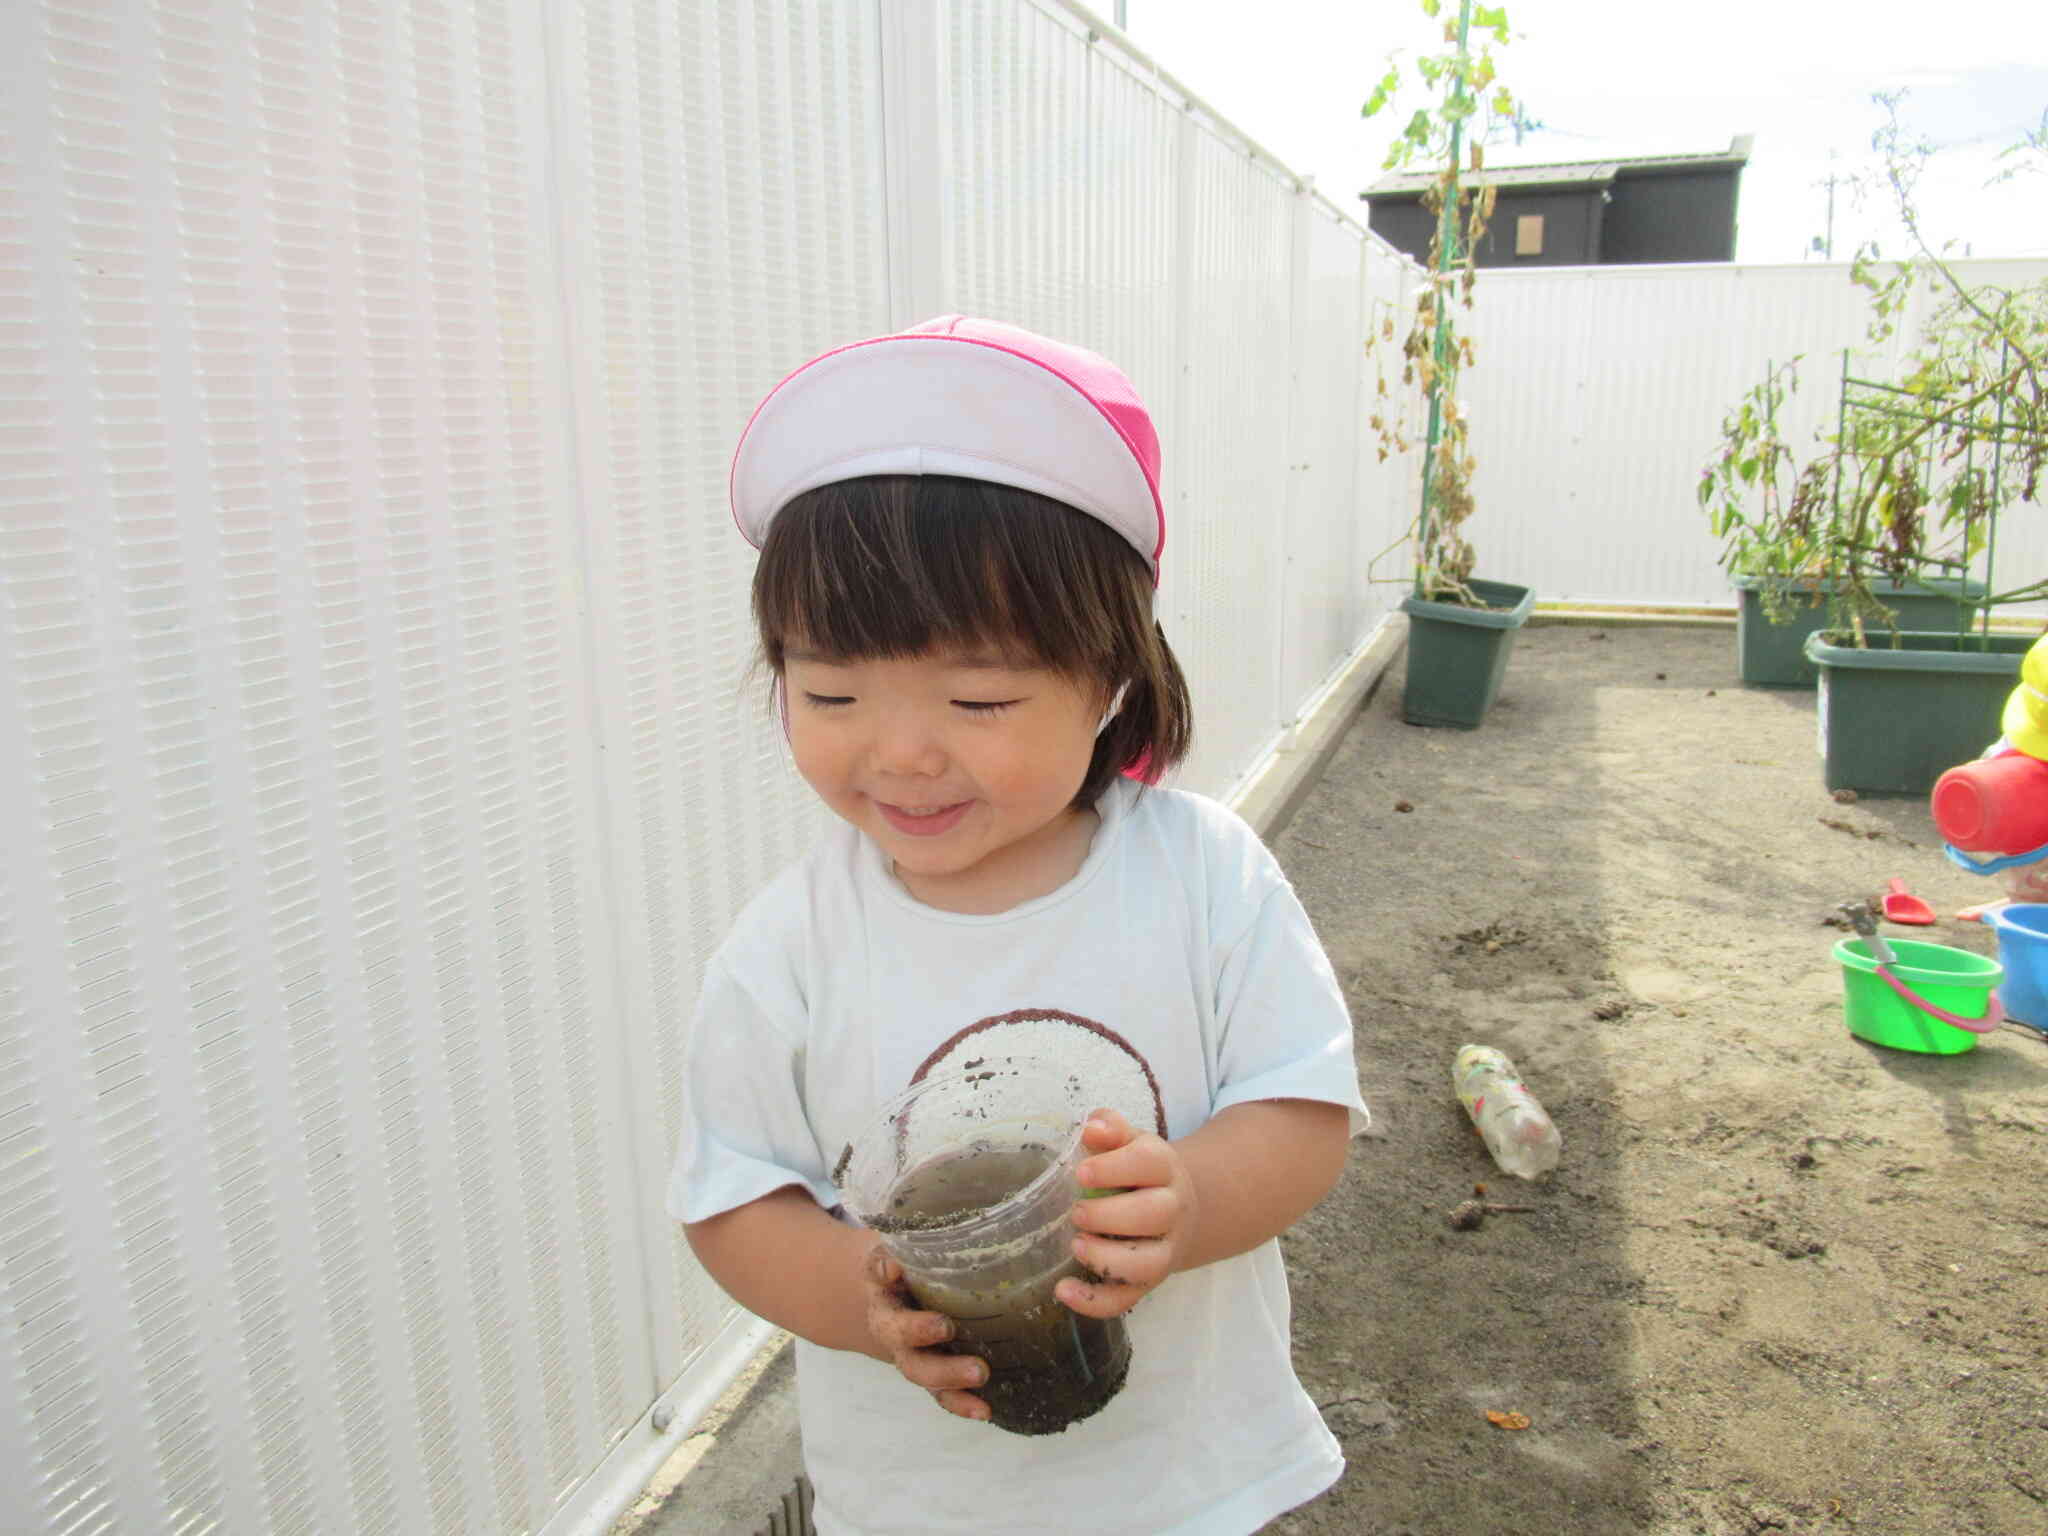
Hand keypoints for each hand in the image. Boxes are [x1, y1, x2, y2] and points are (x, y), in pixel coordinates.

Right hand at [861, 1243, 989, 1422]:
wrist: (886, 1297)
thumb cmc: (909, 1260)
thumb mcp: (908, 1238)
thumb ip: (922, 1229)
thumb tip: (948, 1202)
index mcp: (883, 1286)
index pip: (878, 1276)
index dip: (884, 1271)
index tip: (894, 1267)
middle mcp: (891, 1323)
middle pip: (899, 1337)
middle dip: (919, 1333)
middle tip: (946, 1328)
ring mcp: (910, 1352)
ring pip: (920, 1370)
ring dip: (947, 1377)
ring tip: (981, 1375)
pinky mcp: (931, 1371)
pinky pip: (941, 1393)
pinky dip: (961, 1404)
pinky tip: (985, 1411)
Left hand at [1059, 1108, 1196, 1318]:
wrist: (1176, 1207)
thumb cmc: (1138, 1171)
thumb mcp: (1129, 1142)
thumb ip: (1110, 1128)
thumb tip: (1091, 1127)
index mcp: (1164, 1168)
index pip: (1149, 1163)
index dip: (1115, 1168)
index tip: (1080, 1172)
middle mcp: (1172, 1210)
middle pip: (1154, 1215)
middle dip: (1111, 1215)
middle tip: (1077, 1212)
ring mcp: (1164, 1250)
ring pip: (1148, 1264)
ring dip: (1109, 1259)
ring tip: (1076, 1246)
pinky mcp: (1148, 1282)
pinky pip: (1127, 1299)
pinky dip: (1095, 1302)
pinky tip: (1063, 1290)